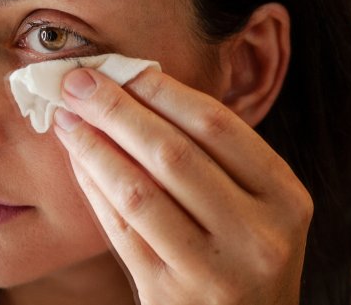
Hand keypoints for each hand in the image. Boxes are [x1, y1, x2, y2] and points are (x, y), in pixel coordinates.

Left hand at [53, 68, 311, 304]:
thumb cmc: (241, 253)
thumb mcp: (253, 206)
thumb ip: (211, 157)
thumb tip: (135, 91)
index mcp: (284, 198)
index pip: (215, 126)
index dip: (160, 90)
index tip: (118, 67)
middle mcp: (257, 235)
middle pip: (173, 153)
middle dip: (117, 110)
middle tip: (77, 83)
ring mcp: (214, 270)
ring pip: (139, 191)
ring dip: (94, 146)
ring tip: (66, 118)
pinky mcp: (169, 294)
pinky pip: (120, 229)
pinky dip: (93, 188)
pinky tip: (77, 161)